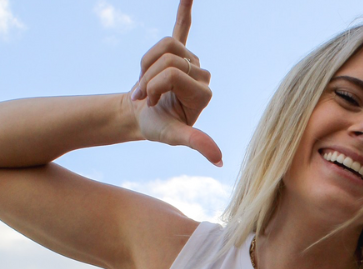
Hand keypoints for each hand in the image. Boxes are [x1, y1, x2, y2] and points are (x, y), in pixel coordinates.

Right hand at [129, 0, 220, 165]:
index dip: (154, 85)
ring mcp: (190, 63)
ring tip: (146, 83)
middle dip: (149, 75)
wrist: (143, 118)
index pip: (174, 72)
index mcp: (204, 92)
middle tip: (145, 95)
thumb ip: (196, 142)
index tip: (150, 101)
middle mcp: (202, 75)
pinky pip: (182, 27)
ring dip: (146, 63)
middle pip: (169, 58)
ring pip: (165, 46)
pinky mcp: (178, 53)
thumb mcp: (173, 137)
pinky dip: (185, 11)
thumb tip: (219, 159)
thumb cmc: (157, 127)